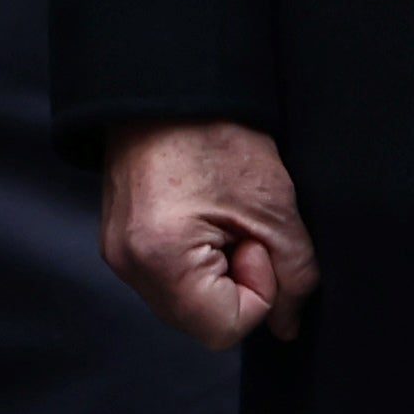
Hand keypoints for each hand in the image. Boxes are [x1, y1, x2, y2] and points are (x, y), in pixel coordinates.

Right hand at [100, 120, 316, 348]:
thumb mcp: (274, 207)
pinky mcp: (120, 242)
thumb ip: (295, 275)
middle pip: (201, 321)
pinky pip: (169, 278)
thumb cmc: (216, 132)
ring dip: (215, 272)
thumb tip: (288, 325)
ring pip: (186, 303)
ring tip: (218, 218)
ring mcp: (119, 255)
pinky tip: (201, 216)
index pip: (224, 329)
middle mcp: (129, 264)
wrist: (170, 84)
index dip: (258, 291)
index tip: (254, 238)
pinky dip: (195, 260)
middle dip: (235, 283)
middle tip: (238, 226)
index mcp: (161, 257)